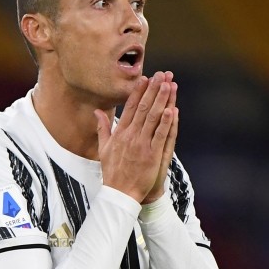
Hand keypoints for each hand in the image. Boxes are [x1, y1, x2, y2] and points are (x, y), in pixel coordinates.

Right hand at [94, 71, 177, 203]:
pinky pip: (161, 135)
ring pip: (153, 118)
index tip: (146, 78)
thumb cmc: (113, 172)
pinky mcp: (152, 155)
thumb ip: (102, 128)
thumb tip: (97, 112)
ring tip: (169, 85)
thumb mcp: (103, 148)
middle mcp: (130, 136)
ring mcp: (142, 145)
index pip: (129, 107)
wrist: (120, 194)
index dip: (139, 91)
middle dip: (153, 90)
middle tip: (163, 75)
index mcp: (119, 133)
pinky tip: (172, 109)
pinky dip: (166, 122)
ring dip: (162, 100)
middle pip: (143, 108)